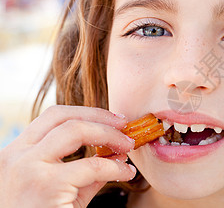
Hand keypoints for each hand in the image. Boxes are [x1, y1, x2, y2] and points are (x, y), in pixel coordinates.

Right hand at [0, 105, 135, 207]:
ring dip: (109, 135)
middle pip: (64, 117)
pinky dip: (115, 167)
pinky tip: (125, 173)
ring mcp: (28, 168)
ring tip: (127, 146)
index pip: (52, 117)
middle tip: (125, 126)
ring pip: (76, 130)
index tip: (112, 119)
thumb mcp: (58, 190)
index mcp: (15, 153)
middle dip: (101, 117)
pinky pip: (92, 166)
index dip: (86, 112)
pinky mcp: (45, 185)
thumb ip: (83, 171)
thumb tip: (116, 156)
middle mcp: (16, 156)